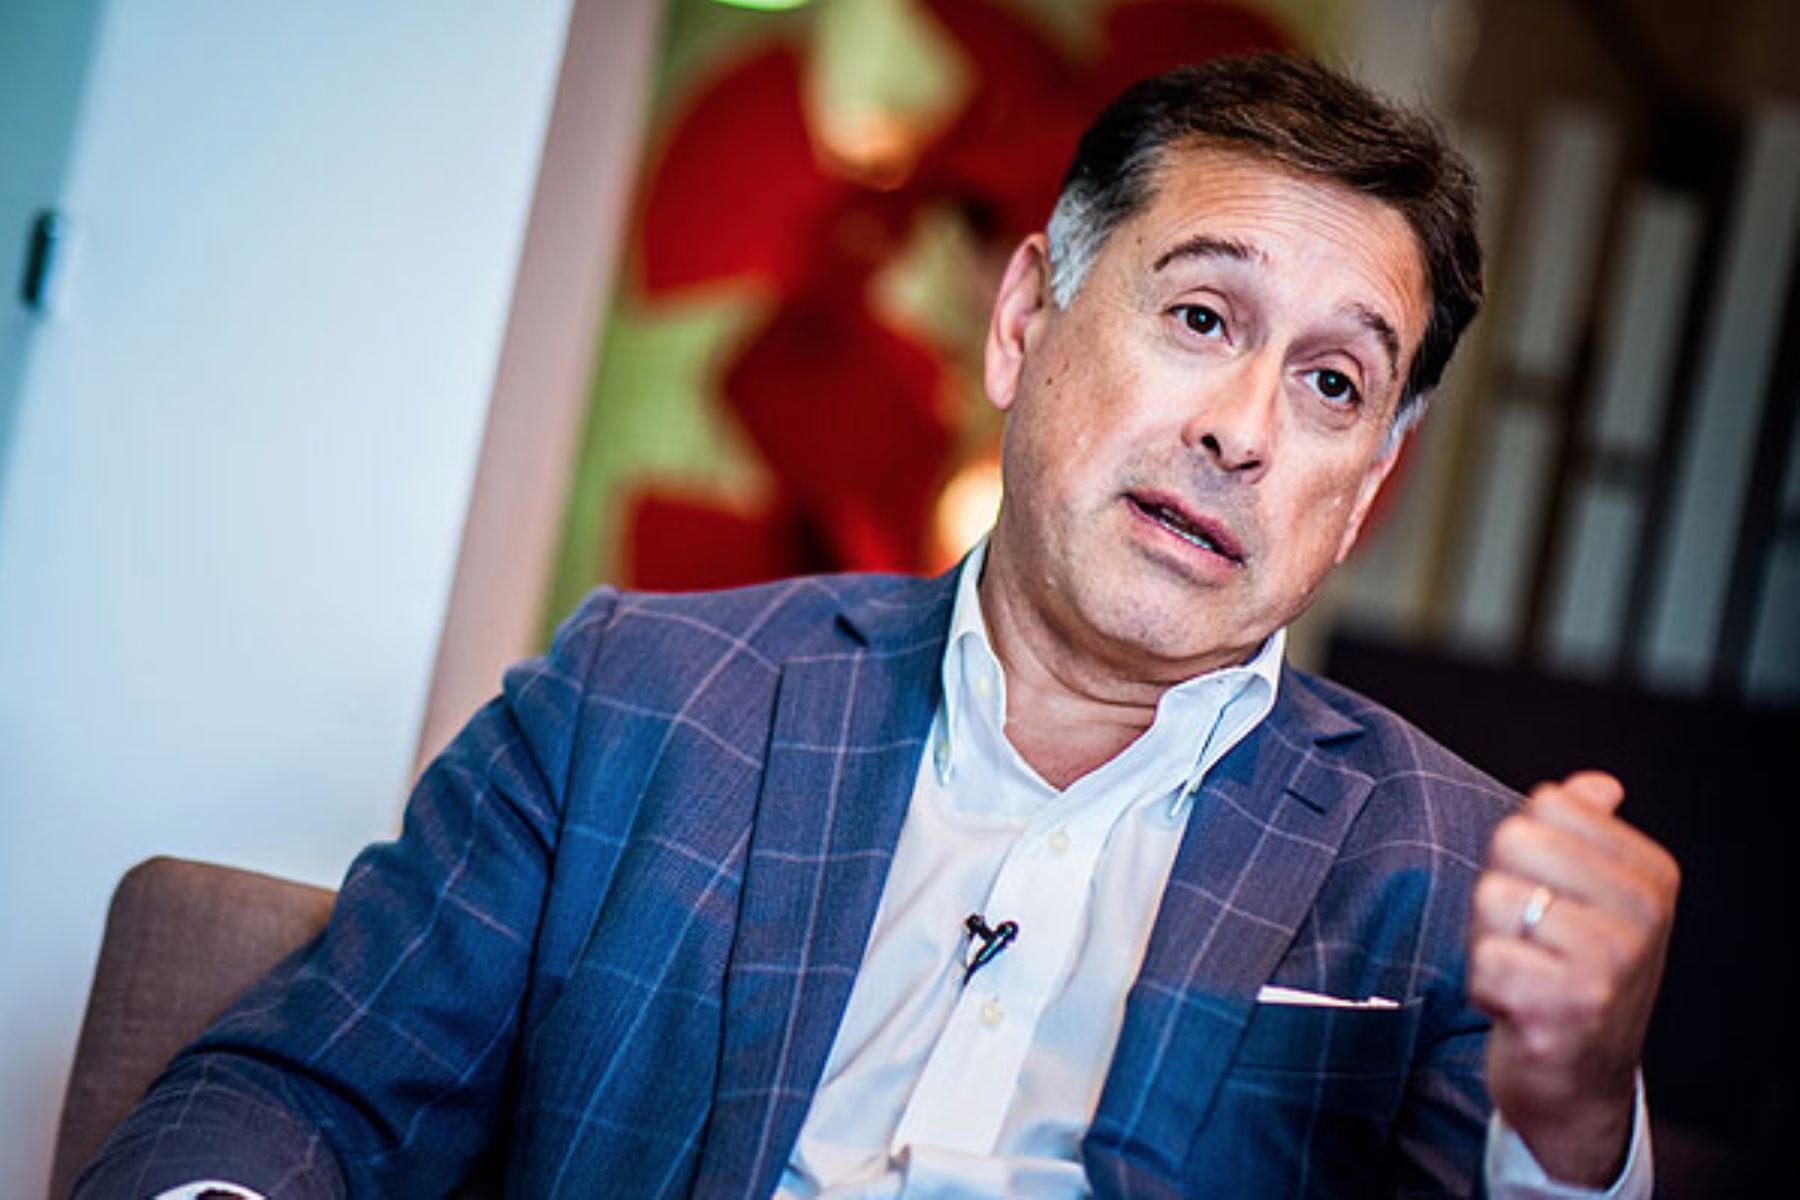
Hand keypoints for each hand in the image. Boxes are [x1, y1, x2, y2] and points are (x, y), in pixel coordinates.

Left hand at [1469, 771, 1678, 1186]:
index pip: (1546, 803)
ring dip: (1489, 941)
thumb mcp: (1593, 901)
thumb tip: (1595, 784)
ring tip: (1525, 973)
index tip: (1550, 899)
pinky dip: (1485, 986)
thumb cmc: (1570, 977)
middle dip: (1499, 892)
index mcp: (1650, 875)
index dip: (1523, 853)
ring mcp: (1611, 961)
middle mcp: (1642, 914)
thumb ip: (1584, 833)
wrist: (1579, 1083)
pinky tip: (1518, 1006)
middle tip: (1529, 941)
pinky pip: (1485, 958)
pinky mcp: (1570, 1005)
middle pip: (1511, 841)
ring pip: (1491, 897)